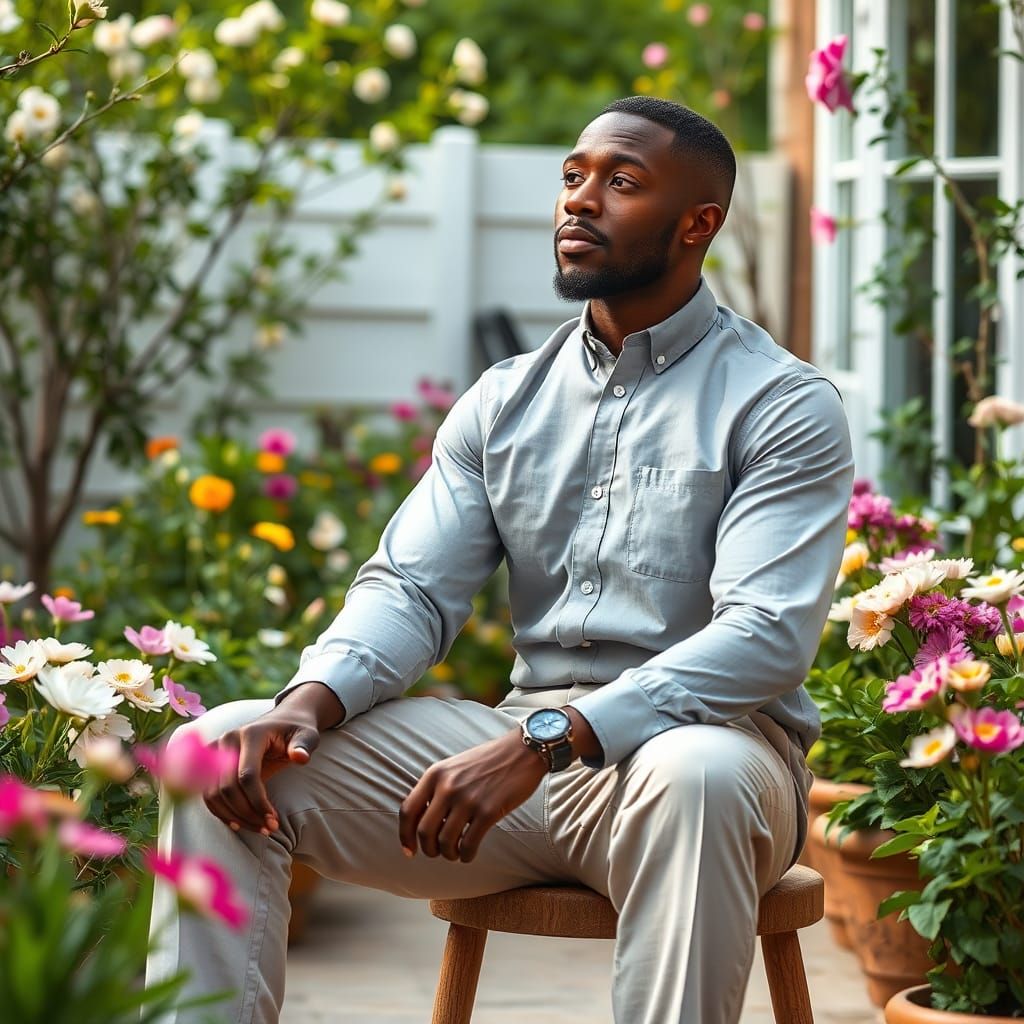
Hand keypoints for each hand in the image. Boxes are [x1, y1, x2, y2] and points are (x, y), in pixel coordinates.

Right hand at [203, 682, 342, 833]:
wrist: (283, 720)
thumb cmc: (297, 730)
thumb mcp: (307, 734)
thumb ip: (304, 745)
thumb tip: (300, 757)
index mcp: (251, 734)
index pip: (246, 775)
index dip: (258, 802)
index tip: (274, 820)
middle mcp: (227, 741)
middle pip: (227, 788)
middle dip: (247, 813)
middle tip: (269, 829)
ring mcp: (215, 751)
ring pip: (213, 794)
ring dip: (233, 816)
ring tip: (259, 829)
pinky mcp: (209, 762)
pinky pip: (208, 793)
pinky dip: (221, 811)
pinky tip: (240, 824)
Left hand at [399, 729, 546, 862]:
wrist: (521, 751)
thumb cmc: (488, 761)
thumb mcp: (454, 766)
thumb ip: (437, 788)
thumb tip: (422, 822)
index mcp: (435, 774)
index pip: (408, 811)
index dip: (405, 836)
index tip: (410, 851)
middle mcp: (448, 786)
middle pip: (424, 832)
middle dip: (429, 850)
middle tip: (438, 852)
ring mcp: (468, 799)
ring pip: (445, 842)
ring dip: (448, 854)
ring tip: (456, 852)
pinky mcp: (488, 811)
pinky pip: (469, 844)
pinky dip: (466, 855)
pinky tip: (469, 853)